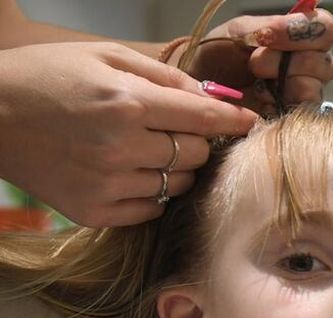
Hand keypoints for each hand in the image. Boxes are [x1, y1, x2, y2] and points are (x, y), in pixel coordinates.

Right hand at [0, 42, 257, 226]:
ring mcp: (108, 185)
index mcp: (129, 103)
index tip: (249, 122)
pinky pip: (152, 209)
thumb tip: (210, 96)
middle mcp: (123, 147)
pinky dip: (152, 192)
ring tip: (145, 149)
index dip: (233, 120)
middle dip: (195, 141)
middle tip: (173, 129)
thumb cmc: (47, 76)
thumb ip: (162, 75)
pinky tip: (129, 172)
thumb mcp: (104, 56)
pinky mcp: (94, 212)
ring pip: (178, 185)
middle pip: (197, 155)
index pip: (204, 118)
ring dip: (175, 168)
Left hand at [185, 10, 332, 114]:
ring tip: (258, 84)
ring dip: (284, 84)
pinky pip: (301, 113)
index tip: (270, 37)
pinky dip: (279, 105)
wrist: (199, 85)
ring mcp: (304, 94)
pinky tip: (261, 101)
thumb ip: (271, 26)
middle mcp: (309, 66)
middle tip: (255, 64)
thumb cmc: (218, 53)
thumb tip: (297, 24)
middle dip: (287, 62)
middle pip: (325, 64)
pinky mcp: (293, 118)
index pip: (326, 28)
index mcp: (301, 38)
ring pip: (315, 89)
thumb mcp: (240, 31)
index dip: (304, 32)